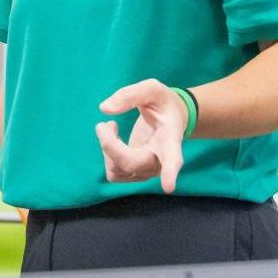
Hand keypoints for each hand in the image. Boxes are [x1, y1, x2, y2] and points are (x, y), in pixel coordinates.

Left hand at [98, 79, 188, 193]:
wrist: (172, 117)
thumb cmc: (163, 103)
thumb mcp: (152, 90)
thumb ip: (130, 95)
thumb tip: (105, 109)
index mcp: (170, 139)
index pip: (172, 158)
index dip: (170, 172)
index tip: (168, 187)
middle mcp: (160, 161)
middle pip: (131, 163)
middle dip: (111, 145)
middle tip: (106, 124)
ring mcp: (147, 171)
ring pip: (117, 170)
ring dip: (107, 146)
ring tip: (112, 126)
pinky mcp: (135, 173)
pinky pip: (113, 172)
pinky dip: (107, 152)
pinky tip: (114, 137)